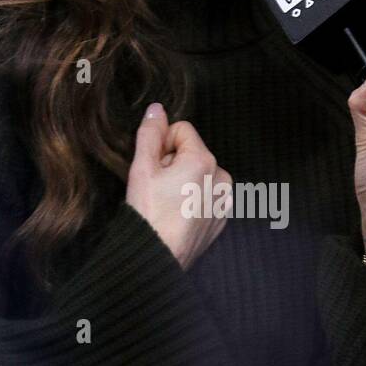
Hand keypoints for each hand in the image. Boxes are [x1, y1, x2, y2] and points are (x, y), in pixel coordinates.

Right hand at [126, 102, 232, 270]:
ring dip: (182, 181)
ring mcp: (223, 200)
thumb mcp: (142, 168)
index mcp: (205, 160)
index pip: (181, 129)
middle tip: (157, 188)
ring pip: (198, 174)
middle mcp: (221, 178)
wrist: (156, 256)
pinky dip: (191, 200)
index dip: (161, 144)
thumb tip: (157, 109)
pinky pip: (204, 196)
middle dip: (172, 163)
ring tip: (166, 203)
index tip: (153, 166)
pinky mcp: (220, 218)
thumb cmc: (149, 213)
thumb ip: (150, 133)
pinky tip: (176, 214)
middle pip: (191, 152)